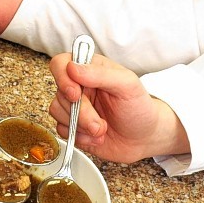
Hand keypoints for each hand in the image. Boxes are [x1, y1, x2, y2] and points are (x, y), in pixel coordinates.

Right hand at [48, 50, 188, 163]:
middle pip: (60, 94)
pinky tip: (96, 137)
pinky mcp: (73, 127)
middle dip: (81, 113)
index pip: (61, 63)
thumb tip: (73, 68)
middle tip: (99, 123)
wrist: (145, 139)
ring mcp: (75, 107)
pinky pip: (62, 130)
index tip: (75, 94)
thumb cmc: (139, 108)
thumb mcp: (128, 85)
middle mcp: (79, 86)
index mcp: (91, 69)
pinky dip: (79, 137)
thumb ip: (101, 74)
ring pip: (57, 112)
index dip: (63, 78)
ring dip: (81, 126)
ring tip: (102, 130)